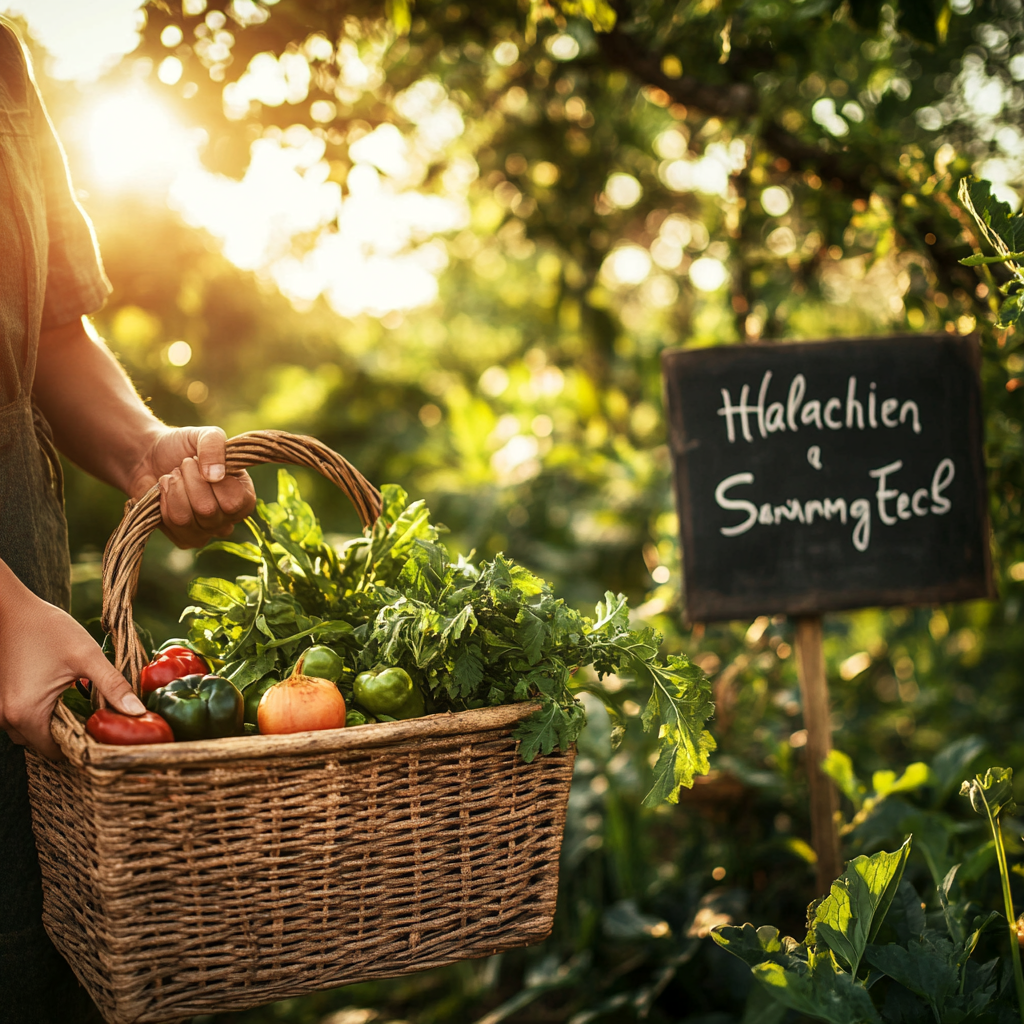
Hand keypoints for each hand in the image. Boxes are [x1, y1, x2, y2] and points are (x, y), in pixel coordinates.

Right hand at [0, 564, 145, 758]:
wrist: (11, 608)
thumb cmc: (46, 629)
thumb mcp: (86, 657)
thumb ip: (112, 686)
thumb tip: (137, 711)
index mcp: (26, 713)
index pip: (55, 751)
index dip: (81, 745)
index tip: (103, 733)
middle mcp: (5, 717)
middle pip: (42, 744)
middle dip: (69, 735)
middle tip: (95, 718)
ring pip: (30, 732)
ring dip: (54, 724)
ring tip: (80, 706)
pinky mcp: (0, 697)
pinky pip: (22, 716)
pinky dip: (41, 713)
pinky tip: (61, 695)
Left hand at [128, 426, 256, 548]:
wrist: (149, 457)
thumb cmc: (183, 447)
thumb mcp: (204, 435)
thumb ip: (215, 446)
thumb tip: (215, 476)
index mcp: (244, 495)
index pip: (234, 502)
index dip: (213, 480)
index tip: (201, 460)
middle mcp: (230, 518)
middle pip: (207, 511)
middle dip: (188, 481)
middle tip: (184, 466)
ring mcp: (207, 531)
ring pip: (186, 520)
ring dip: (174, 490)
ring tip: (174, 476)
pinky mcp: (185, 538)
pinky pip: (172, 526)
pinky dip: (164, 503)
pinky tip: (166, 493)